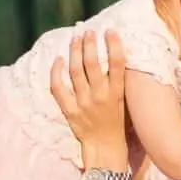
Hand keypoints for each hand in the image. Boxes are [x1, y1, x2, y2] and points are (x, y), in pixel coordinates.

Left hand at [50, 30, 128, 166]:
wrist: (105, 148)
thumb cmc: (117, 124)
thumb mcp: (123, 102)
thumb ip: (118, 82)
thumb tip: (113, 58)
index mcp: (117, 94)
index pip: (117, 65)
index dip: (114, 45)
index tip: (111, 31)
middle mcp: (100, 96)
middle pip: (93, 64)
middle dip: (90, 44)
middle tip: (88, 31)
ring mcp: (84, 103)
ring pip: (76, 71)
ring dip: (75, 52)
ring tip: (75, 38)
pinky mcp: (70, 110)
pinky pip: (59, 88)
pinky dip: (56, 72)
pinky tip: (58, 60)